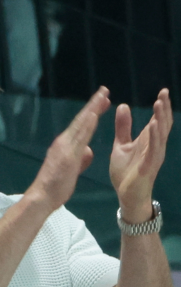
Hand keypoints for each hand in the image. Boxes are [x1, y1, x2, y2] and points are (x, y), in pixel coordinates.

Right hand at [26, 87, 110, 211]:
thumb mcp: (72, 171)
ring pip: (81, 125)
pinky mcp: (67, 155)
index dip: (92, 112)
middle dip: (94, 105)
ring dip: (92, 109)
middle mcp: (63, 142)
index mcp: (65, 146)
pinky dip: (86, 125)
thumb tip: (89, 150)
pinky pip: (78, 137)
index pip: (81, 126)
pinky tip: (93, 115)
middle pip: (81, 120)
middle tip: (105, 90)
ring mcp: (64, 148)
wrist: (41, 198)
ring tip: (102, 96)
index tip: (103, 101)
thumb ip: (81, 159)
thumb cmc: (55, 188)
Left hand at [110, 89, 170, 222]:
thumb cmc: (125, 171)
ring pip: (160, 134)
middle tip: (164, 92)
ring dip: (160, 118)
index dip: (161, 106)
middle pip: (163, 124)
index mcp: (148, 141)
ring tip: (159, 104)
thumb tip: (123, 106)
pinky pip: (154, 149)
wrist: (126, 195)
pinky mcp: (149, 165)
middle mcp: (155, 146)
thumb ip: (123, 128)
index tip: (162, 91)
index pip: (158, 120)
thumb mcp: (122, 145)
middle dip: (164, 108)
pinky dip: (154, 136)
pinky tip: (153, 125)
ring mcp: (154, 155)